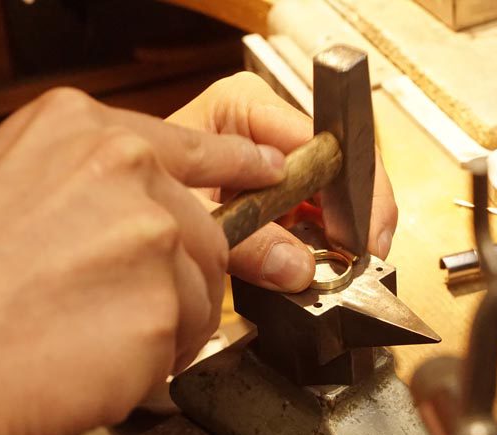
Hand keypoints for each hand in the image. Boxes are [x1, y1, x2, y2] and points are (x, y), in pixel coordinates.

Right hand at [0, 87, 285, 434]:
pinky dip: (156, 356)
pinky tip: (95, 356)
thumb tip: (151, 207)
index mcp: (80, 130)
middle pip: (206, 227)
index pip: (196, 146)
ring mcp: (151, 234)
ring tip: (91, 332)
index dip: (239, 164)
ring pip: (204, 285)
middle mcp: (124, 169)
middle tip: (120, 304)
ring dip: (164, 319)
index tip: (269, 171)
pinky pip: (191, 335)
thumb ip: (92, 187)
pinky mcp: (166, 305)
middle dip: (175, 274)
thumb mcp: (9, 193)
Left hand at [167, 72, 397, 292]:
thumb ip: (247, 243)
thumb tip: (298, 267)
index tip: (357, 233)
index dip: (348, 190)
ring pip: (333, 186)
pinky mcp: (279, 178)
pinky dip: (324, 234)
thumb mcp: (196, 219)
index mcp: (244, 105)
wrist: (132, 200)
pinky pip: (318, 204)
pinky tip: (323, 255)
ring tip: (343, 261)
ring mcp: (275, 150)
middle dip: (353, 213)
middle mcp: (265, 120)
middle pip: (337, 161)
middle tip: (363, 254)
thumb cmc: (148, 188)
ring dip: (341, 227)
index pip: (322, 141)